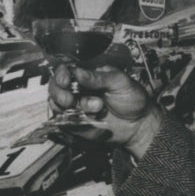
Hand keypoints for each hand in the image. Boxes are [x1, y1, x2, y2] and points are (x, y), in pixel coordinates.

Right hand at [49, 63, 163, 159]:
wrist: (139, 124)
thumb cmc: (132, 98)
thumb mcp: (120, 82)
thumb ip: (98, 77)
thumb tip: (78, 71)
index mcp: (88, 76)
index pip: (65, 71)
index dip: (60, 75)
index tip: (65, 81)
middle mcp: (78, 90)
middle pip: (55, 88)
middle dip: (60, 94)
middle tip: (71, 100)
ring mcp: (76, 107)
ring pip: (57, 105)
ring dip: (71, 108)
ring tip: (96, 108)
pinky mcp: (76, 123)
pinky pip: (64, 122)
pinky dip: (72, 120)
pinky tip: (89, 119)